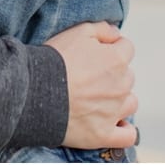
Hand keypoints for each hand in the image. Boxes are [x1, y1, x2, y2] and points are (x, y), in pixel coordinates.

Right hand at [45, 22, 137, 149]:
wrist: (35, 91)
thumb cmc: (55, 60)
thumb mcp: (78, 31)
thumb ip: (103, 29)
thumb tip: (117, 34)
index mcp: (116, 60)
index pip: (126, 49)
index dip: (112, 49)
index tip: (98, 54)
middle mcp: (121, 85)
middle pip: (127, 76)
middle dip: (113, 74)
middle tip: (91, 77)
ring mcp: (114, 112)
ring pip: (130, 103)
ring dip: (120, 100)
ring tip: (99, 99)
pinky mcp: (103, 134)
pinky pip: (127, 136)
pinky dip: (124, 130)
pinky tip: (116, 124)